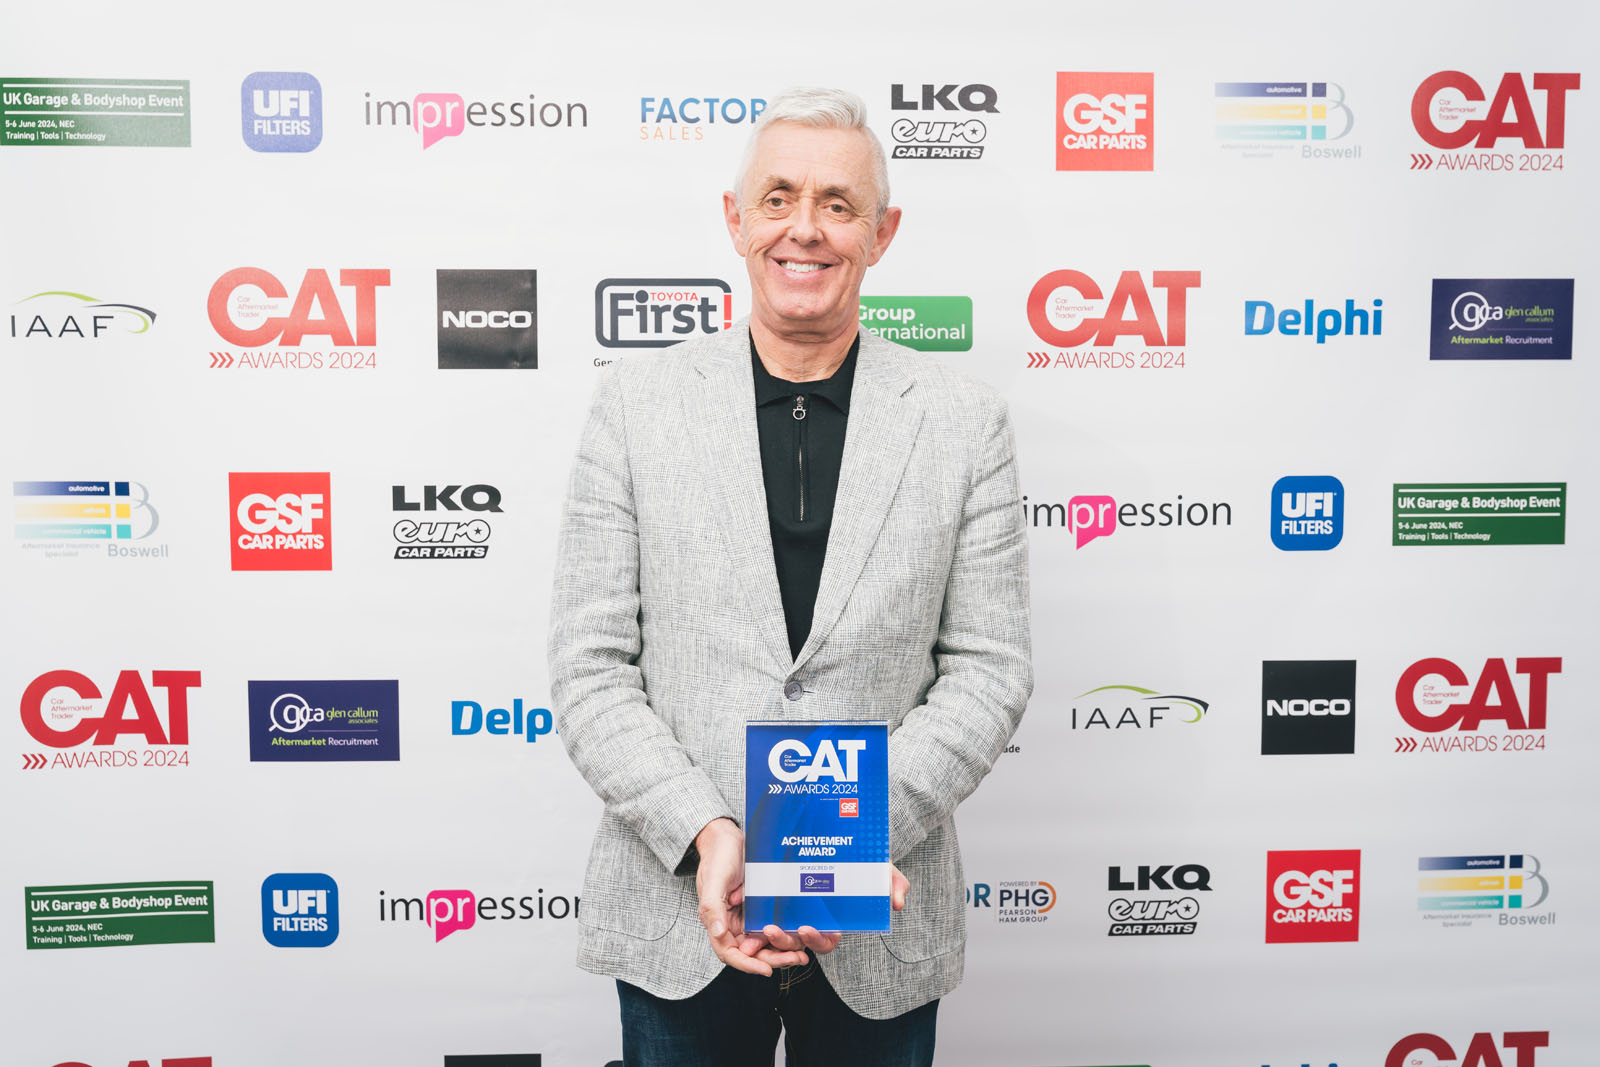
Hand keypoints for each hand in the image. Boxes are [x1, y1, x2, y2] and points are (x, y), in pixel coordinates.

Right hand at [694, 819, 807, 975]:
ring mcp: (748, 917)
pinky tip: (802, 936)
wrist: (727, 838)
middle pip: (752, 953)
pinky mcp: (760, 908)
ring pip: (766, 944)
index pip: (731, 953)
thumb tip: (718, 933)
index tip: (766, 969)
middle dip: (773, 959)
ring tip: (802, 954)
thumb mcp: (713, 881)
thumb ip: (711, 908)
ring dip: (783, 951)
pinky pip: (773, 926)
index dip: (748, 964)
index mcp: (718, 923)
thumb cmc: (717, 858)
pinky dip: (786, 934)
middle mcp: (733, 924)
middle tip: (795, 959)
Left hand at [742, 864, 909, 958]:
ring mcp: (794, 912)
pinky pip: (766, 914)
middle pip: (798, 941)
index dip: (816, 939)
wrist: (839, 842)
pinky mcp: (778, 900)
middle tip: (773, 929)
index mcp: (835, 921)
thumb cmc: (862, 862)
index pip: (826, 940)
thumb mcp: (880, 869)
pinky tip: (745, 911)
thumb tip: (899, 902)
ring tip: (758, 926)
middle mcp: (813, 920)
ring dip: (767, 936)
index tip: (806, 928)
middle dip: (785, 941)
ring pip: (779, 933)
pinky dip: (757, 917)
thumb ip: (893, 883)